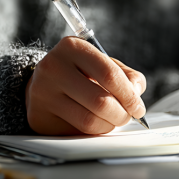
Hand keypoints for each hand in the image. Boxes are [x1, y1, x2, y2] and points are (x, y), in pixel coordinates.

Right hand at [26, 36, 146, 134]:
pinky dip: (94, 130)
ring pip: (89, 120)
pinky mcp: (39, 115)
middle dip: (122, 114)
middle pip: (101, 101)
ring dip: (110, 125)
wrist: (44, 82)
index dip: (129, 96)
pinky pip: (76, 130)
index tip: (139, 108)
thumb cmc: (82, 73)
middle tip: (128, 116)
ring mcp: (42, 92)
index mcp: (73, 47)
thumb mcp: (105, 64)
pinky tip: (97, 123)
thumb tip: (136, 93)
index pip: (109, 75)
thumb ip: (128, 76)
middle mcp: (53, 67)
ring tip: (113, 119)